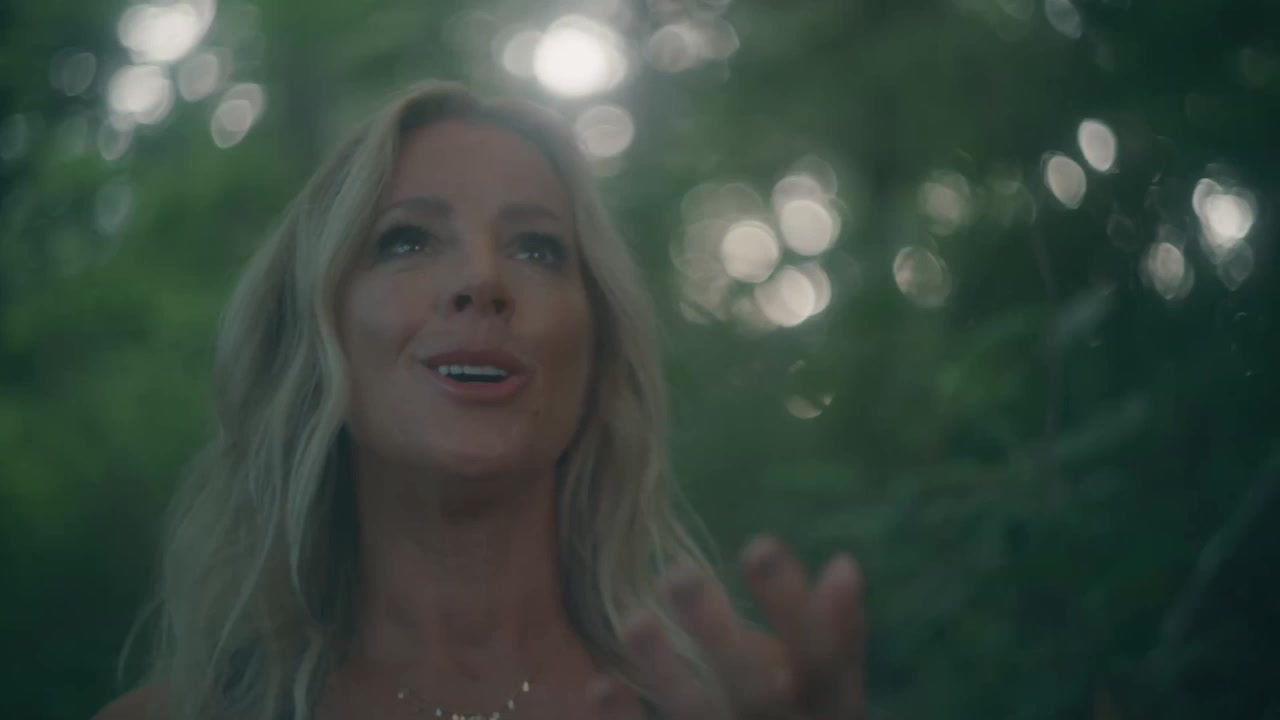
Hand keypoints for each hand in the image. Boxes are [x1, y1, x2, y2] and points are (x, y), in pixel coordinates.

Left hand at [591, 535, 865, 719]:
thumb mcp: (829, 695)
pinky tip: (601, 684)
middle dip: (720, 637)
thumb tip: (844, 564)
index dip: (793, 606)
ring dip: (668, 675)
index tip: (756, 542)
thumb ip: (837, 635)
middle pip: (758, 698)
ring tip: (632, 618)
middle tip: (676, 572)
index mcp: (828, 714)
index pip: (823, 658)